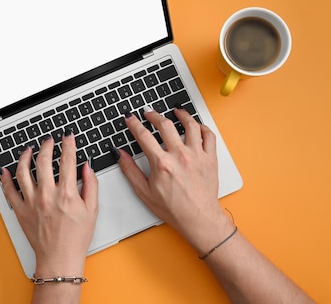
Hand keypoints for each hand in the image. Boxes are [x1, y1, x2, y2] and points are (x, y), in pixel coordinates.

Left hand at [0, 132, 98, 276]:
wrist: (59, 259)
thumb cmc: (76, 238)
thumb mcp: (92, 210)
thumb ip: (91, 185)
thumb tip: (87, 167)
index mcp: (66, 194)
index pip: (67, 160)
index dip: (68, 145)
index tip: (68, 137)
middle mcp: (47, 195)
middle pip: (43, 161)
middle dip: (46, 146)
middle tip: (49, 140)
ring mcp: (31, 202)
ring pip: (23, 171)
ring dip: (25, 156)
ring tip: (28, 150)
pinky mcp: (20, 211)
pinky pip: (9, 191)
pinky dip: (5, 178)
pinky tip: (5, 169)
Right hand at [117, 107, 233, 253]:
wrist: (199, 219)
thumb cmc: (174, 209)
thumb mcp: (144, 192)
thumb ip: (130, 170)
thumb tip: (120, 155)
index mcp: (162, 164)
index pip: (144, 136)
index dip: (134, 124)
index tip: (131, 118)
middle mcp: (180, 156)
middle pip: (165, 125)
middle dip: (154, 115)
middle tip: (149, 113)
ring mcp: (197, 155)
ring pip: (190, 125)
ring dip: (181, 115)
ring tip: (176, 111)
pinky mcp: (210, 158)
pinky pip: (208, 135)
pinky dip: (202, 127)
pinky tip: (196, 126)